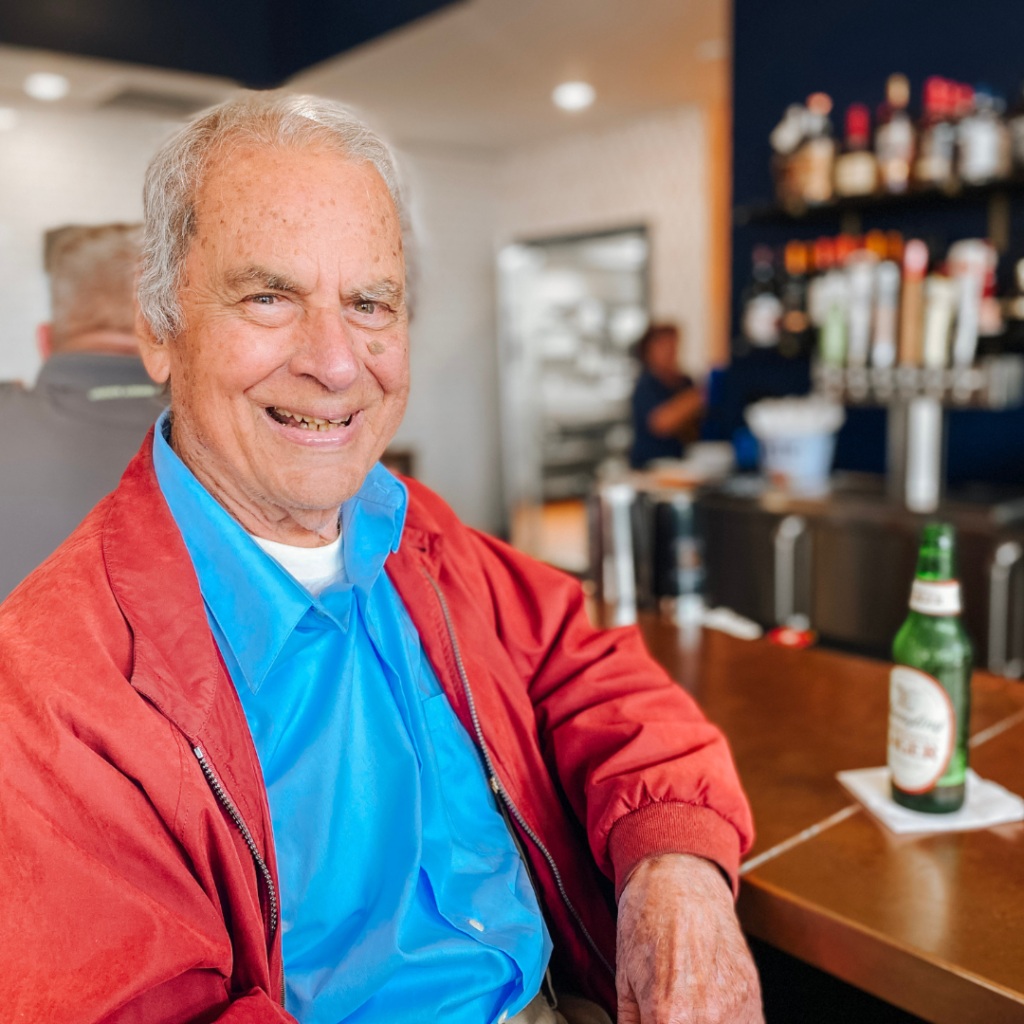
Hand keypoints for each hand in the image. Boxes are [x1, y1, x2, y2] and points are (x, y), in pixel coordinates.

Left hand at [616, 853, 762, 1023]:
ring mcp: (737, 1008)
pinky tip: (709, 1010)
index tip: (653, 1019)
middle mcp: (708, 1018)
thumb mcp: (624, 981)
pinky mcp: (753, 995)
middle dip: (675, 1023)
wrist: (678, 879)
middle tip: (665, 1012)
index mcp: (669, 1017)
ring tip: (687, 1009)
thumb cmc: (647, 921)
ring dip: (703, 1023)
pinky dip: (728, 1023)